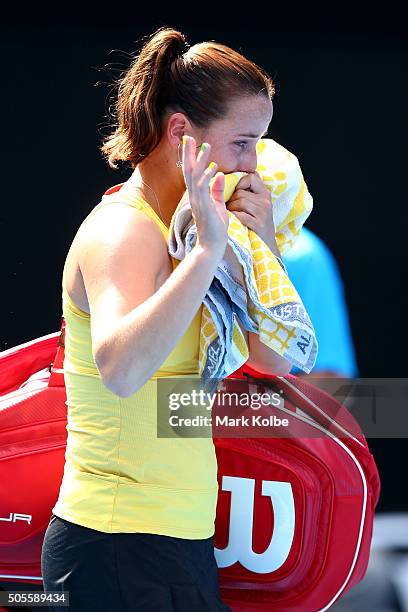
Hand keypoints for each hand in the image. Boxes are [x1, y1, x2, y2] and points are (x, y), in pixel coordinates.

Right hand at [182, 136, 228, 256]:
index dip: (192, 158)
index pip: (193, 173)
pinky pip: (204, 188)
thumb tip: (220, 174)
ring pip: (195, 176)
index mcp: (197, 195)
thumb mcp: (218, 205)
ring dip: (199, 160)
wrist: (212, 246)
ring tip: (204, 146)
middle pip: (189, 170)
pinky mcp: (204, 206)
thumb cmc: (215, 228)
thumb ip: (218, 190)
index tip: (194, 144)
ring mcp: (198, 201)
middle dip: (189, 153)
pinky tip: (214, 167)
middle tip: (189, 137)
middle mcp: (195, 196)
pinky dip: (207, 177)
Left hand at [226, 172, 275, 246]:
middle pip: (241, 192)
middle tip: (229, 208)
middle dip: (231, 200)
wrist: (265, 246)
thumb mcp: (257, 205)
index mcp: (264, 194)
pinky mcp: (259, 225)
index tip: (235, 193)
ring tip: (231, 215)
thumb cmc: (256, 224)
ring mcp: (263, 214)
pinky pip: (241, 215)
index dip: (239, 183)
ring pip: (240, 202)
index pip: (251, 177)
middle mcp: (265, 202)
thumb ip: (249, 191)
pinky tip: (233, 221)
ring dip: (231, 209)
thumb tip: (238, 175)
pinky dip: (234, 217)